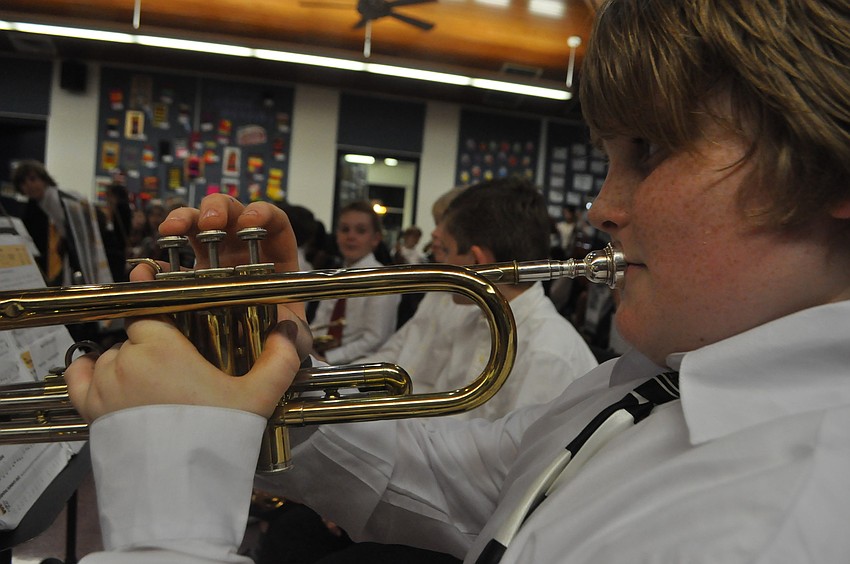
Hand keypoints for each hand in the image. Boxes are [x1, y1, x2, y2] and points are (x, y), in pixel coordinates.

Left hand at [64, 314, 302, 421]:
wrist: (181, 487)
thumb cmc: (216, 437)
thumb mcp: (257, 397)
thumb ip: (279, 361)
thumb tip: (290, 332)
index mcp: (162, 346)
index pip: (150, 310)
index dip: (157, 306)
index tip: (158, 298)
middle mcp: (126, 359)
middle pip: (134, 337)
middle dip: (153, 346)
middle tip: (177, 369)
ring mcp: (104, 385)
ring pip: (111, 358)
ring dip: (126, 364)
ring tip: (151, 385)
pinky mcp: (89, 410)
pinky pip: (77, 377)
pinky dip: (85, 371)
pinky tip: (97, 371)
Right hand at [131, 194, 312, 360]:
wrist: (251, 362)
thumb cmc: (278, 341)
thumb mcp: (294, 340)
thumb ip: (294, 334)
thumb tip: (284, 327)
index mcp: (274, 258)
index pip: (274, 223)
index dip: (264, 214)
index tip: (251, 223)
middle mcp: (243, 252)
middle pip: (231, 212)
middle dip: (218, 208)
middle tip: (209, 222)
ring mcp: (214, 261)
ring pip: (196, 224)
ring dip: (183, 219)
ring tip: (171, 230)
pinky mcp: (187, 279)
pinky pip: (167, 264)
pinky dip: (154, 264)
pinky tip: (146, 271)